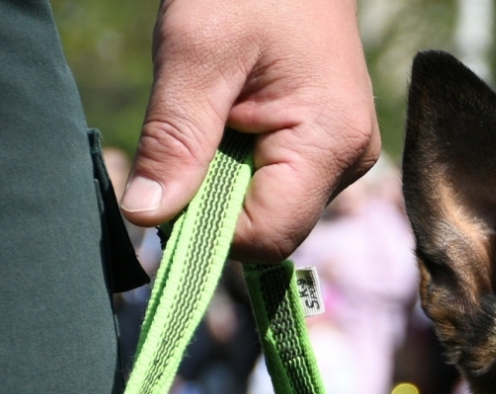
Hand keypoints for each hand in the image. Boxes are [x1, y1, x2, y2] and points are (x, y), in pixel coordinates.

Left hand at [120, 0, 378, 262]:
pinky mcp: (330, 148)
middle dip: (215, 202)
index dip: (208, 228)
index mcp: (330, 144)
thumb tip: (145, 216)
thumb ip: (173, 140)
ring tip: (213, 115)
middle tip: (181, 141)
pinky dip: (240, 165)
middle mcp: (350, 163)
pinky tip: (231, 118)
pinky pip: (279, 184)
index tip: (163, 191)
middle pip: (272, 227)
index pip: (269, 235)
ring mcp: (344, 157)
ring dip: (225, 181)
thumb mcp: (195, 55)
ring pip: (273, 208)